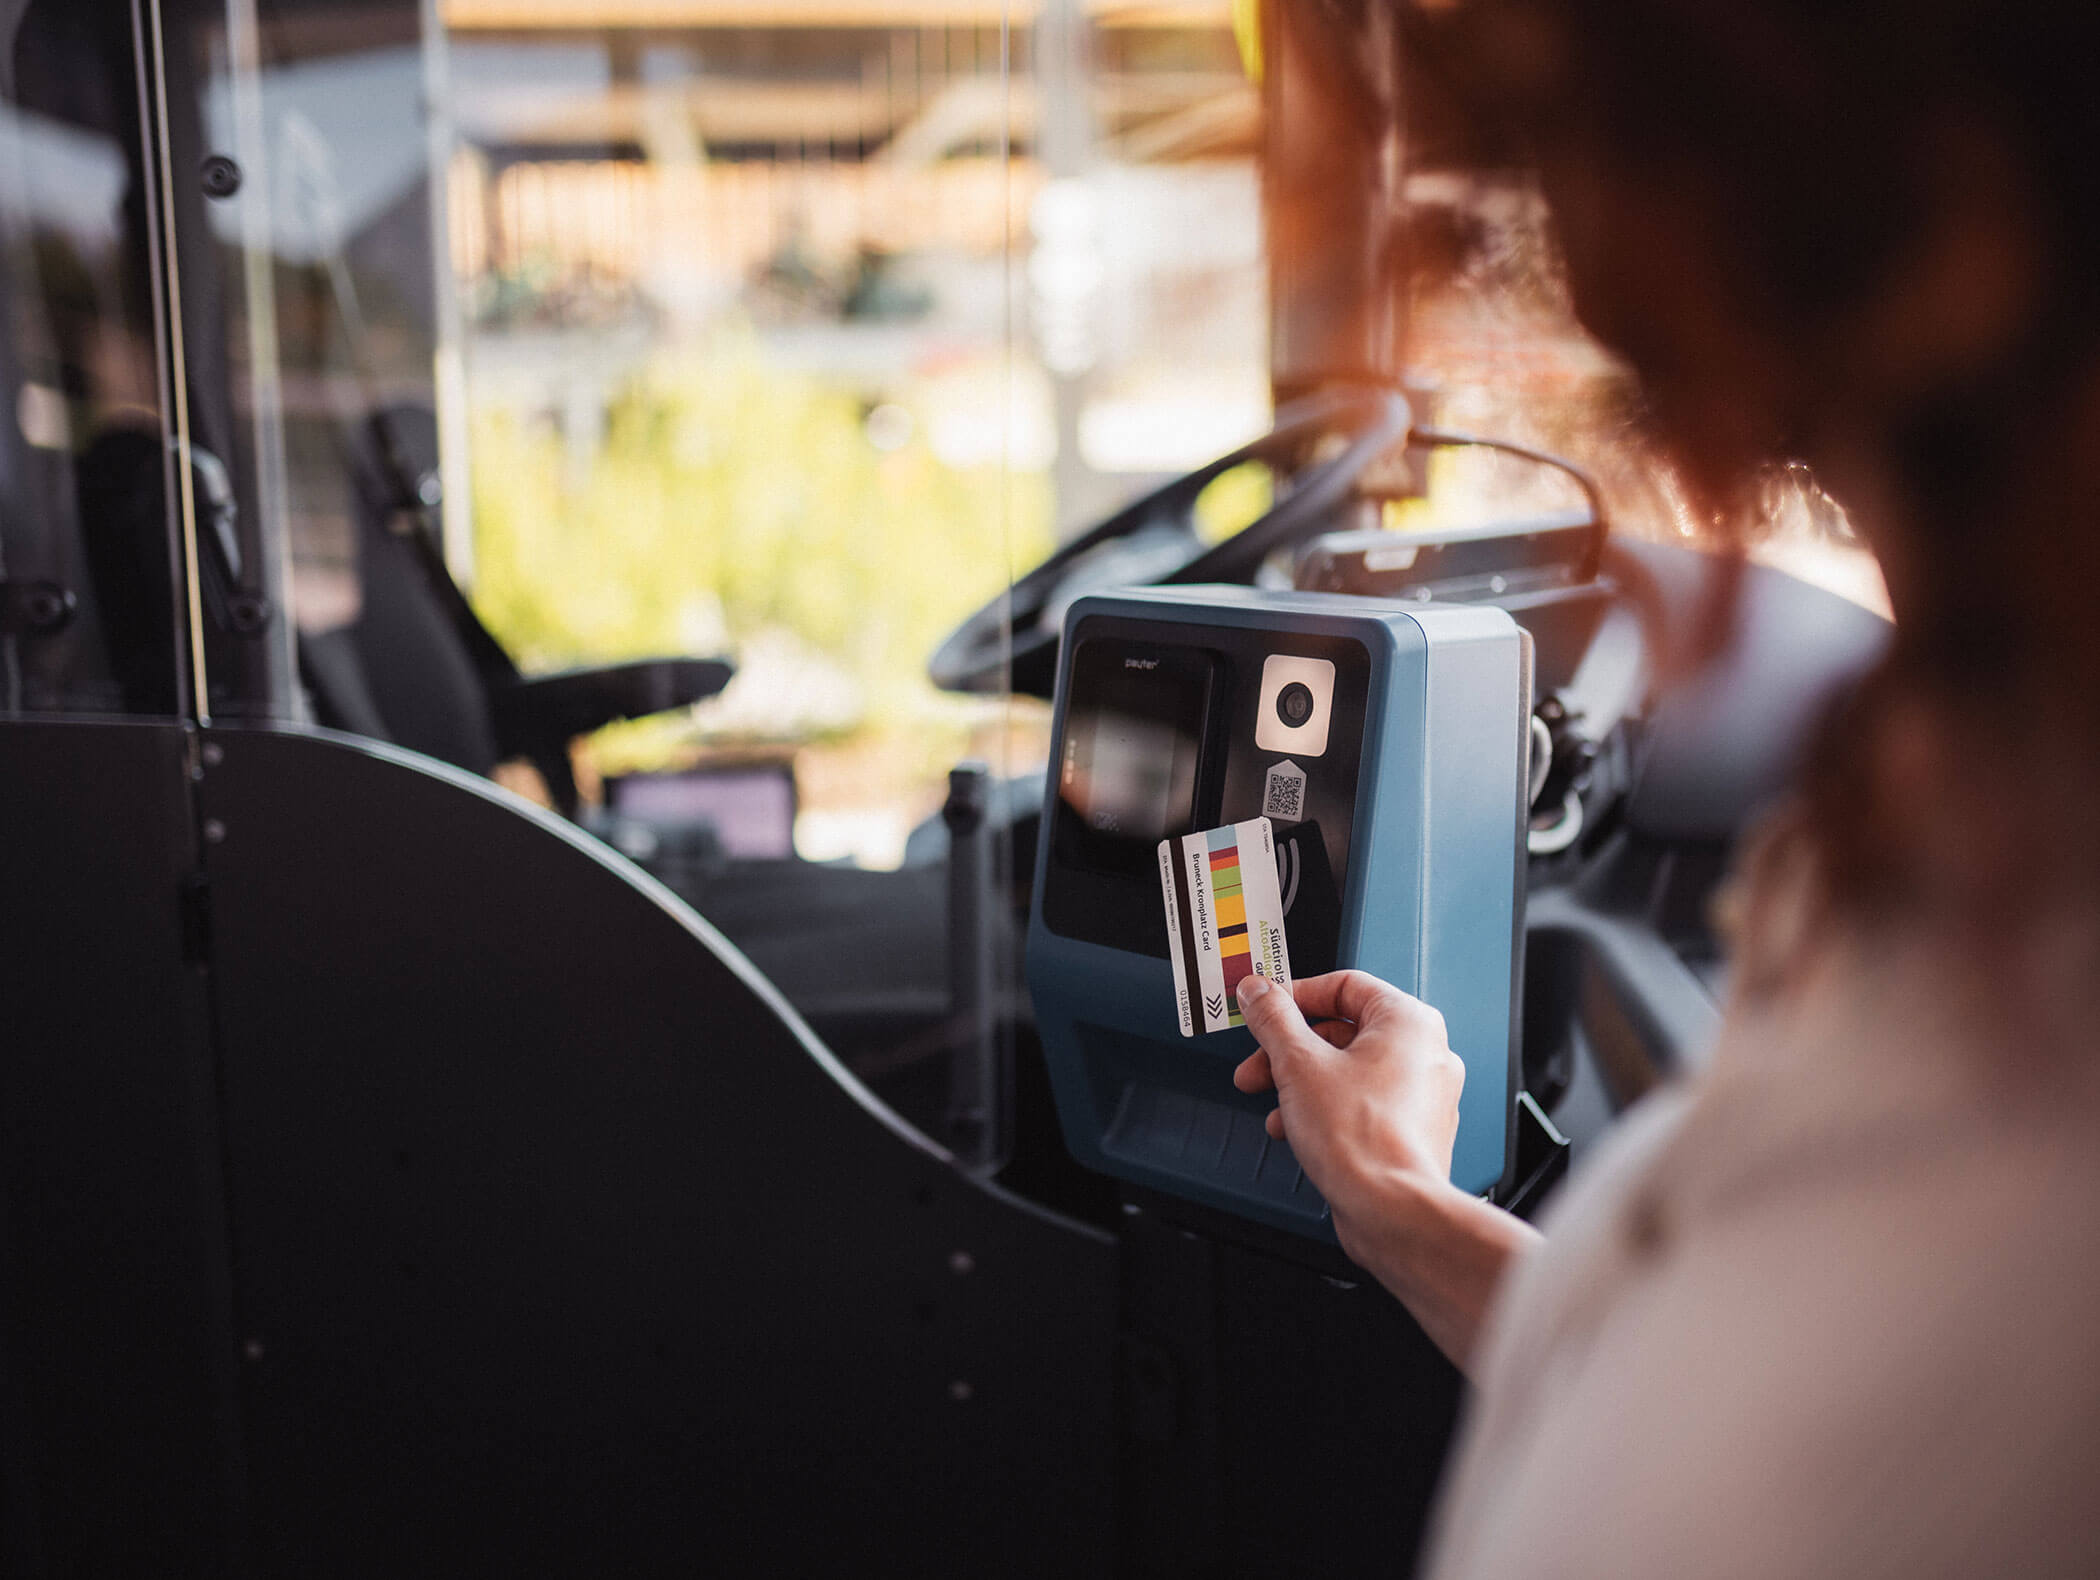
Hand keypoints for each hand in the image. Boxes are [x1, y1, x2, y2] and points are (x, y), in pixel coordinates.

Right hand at [1232, 970, 1534, 1371]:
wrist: (1391, 1212)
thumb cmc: (1362, 1140)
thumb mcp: (1298, 1063)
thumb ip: (1273, 1019)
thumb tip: (1258, 992)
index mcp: (1408, 1022)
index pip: (1344, 985)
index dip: (1295, 995)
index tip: (1263, 1008)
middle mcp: (1425, 1054)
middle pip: (1342, 1031)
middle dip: (1288, 1049)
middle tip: (1255, 1063)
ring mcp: (1422, 1095)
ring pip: (1348, 1071)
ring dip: (1300, 1084)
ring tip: (1270, 1104)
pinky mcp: (1411, 1132)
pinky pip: (1361, 1105)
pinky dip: (1324, 1110)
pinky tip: (1295, 1130)